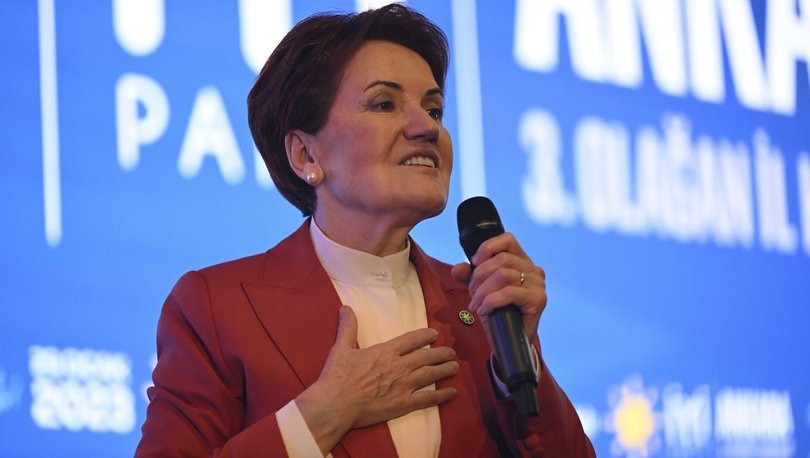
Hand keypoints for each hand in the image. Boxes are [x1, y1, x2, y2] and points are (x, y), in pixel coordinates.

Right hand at [295, 306, 458, 453]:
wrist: (336, 404)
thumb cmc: (337, 376)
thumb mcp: (341, 348)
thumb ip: (348, 327)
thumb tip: (346, 307)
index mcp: (386, 351)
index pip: (411, 340)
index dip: (424, 336)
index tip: (434, 334)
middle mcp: (399, 366)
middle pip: (426, 357)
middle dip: (440, 353)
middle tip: (451, 352)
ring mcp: (403, 385)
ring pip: (430, 375)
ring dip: (444, 370)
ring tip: (455, 367)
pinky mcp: (403, 404)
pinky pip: (427, 399)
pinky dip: (441, 395)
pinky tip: (452, 393)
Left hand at [451, 232, 546, 344]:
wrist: (508, 342)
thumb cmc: (496, 313)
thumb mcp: (479, 290)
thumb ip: (468, 276)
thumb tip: (459, 268)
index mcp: (522, 261)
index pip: (508, 239)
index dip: (488, 247)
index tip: (474, 263)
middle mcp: (533, 269)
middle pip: (501, 260)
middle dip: (479, 277)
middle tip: (472, 295)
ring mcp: (538, 284)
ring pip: (504, 275)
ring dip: (483, 291)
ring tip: (476, 305)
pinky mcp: (538, 300)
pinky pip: (509, 293)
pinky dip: (491, 301)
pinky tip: (484, 310)